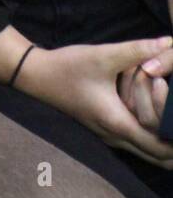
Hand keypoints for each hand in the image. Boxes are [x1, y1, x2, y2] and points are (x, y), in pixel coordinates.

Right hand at [20, 36, 172, 167]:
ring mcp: (109, 136)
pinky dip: (150, 134)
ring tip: (172, 117)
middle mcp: (115, 137)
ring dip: (162, 138)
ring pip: (146, 150)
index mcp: (118, 124)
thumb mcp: (104, 56)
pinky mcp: (105, 129)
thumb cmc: (69, 67)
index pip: (160, 148)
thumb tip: (168, 41)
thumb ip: (138, 50)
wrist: (38, 75)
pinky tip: (156, 115)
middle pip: (157, 157)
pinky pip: (135, 141)